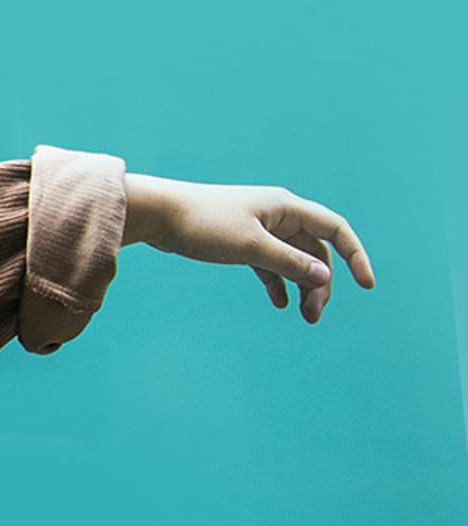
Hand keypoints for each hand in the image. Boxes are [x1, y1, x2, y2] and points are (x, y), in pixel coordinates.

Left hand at [122, 174, 373, 323]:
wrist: (158, 215)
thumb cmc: (202, 224)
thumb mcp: (249, 247)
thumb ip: (288, 262)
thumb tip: (325, 277)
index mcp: (286, 208)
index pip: (335, 230)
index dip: (356, 256)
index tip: (367, 285)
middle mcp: (278, 215)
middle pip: (316, 252)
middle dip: (321, 284)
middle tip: (312, 317)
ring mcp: (260, 228)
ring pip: (294, 260)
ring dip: (302, 287)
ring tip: (302, 316)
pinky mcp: (242, 241)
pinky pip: (271, 264)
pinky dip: (278, 283)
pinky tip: (279, 303)